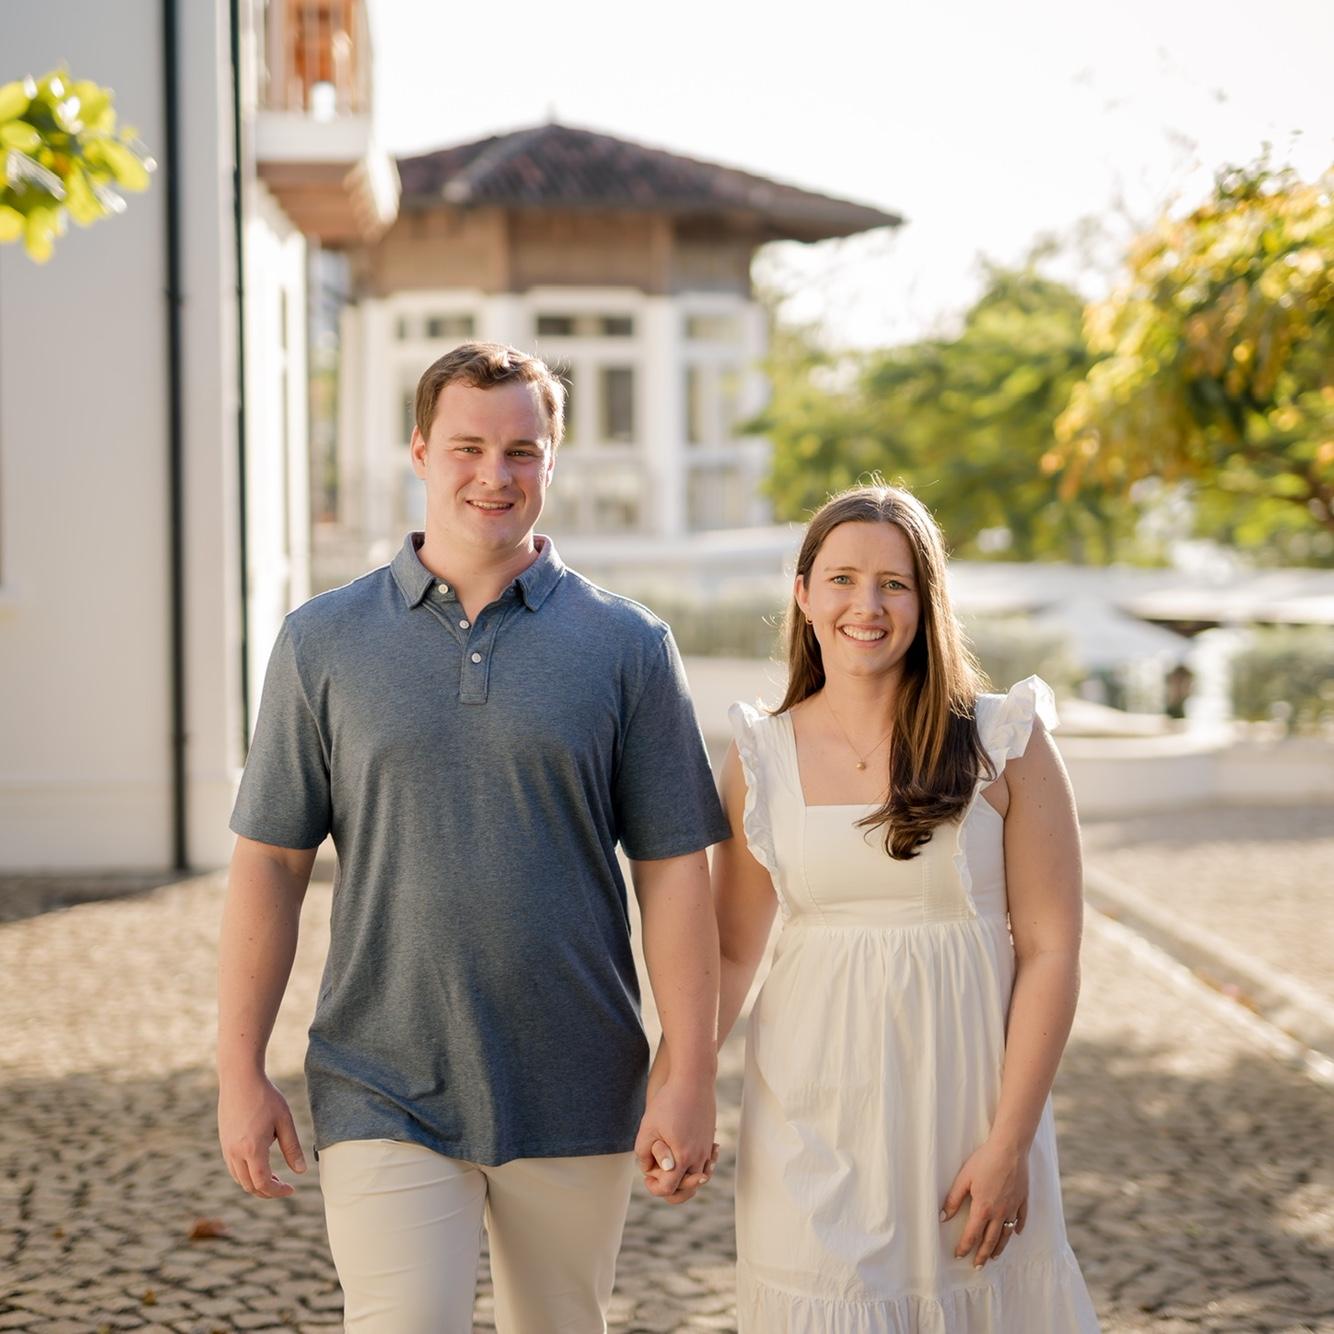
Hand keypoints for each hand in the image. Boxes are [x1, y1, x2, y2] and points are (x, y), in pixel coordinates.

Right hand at [218, 1068, 306, 1198]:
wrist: (240, 1079)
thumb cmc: (265, 1097)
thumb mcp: (284, 1121)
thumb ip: (292, 1148)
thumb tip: (301, 1171)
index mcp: (252, 1149)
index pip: (263, 1183)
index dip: (277, 1191)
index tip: (291, 1189)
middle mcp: (235, 1153)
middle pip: (249, 1185)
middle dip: (267, 1191)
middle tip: (284, 1185)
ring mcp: (226, 1149)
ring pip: (240, 1179)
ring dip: (256, 1183)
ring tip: (274, 1176)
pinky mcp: (224, 1142)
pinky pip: (234, 1167)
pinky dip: (247, 1173)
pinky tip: (260, 1163)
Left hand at [634, 1071, 714, 1201]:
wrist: (694, 1079)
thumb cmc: (668, 1102)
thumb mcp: (648, 1128)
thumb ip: (644, 1154)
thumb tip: (648, 1169)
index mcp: (683, 1158)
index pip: (669, 1189)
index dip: (655, 1187)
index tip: (647, 1176)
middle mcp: (699, 1158)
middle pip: (688, 1190)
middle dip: (671, 1189)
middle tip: (657, 1175)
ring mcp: (708, 1149)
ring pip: (699, 1178)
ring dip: (684, 1178)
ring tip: (670, 1167)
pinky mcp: (710, 1139)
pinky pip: (706, 1163)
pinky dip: (697, 1166)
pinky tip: (687, 1158)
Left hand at [940, 1137, 1028, 1266]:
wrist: (1010, 1149)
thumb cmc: (985, 1160)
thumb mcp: (964, 1178)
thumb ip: (953, 1199)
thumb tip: (943, 1216)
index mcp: (983, 1208)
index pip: (972, 1234)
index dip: (965, 1246)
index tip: (959, 1255)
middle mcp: (999, 1213)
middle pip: (991, 1240)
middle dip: (983, 1254)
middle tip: (978, 1266)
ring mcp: (1013, 1207)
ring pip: (1006, 1234)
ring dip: (999, 1247)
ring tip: (994, 1257)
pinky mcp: (1022, 1199)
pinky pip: (1021, 1219)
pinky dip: (1017, 1228)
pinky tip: (1016, 1233)